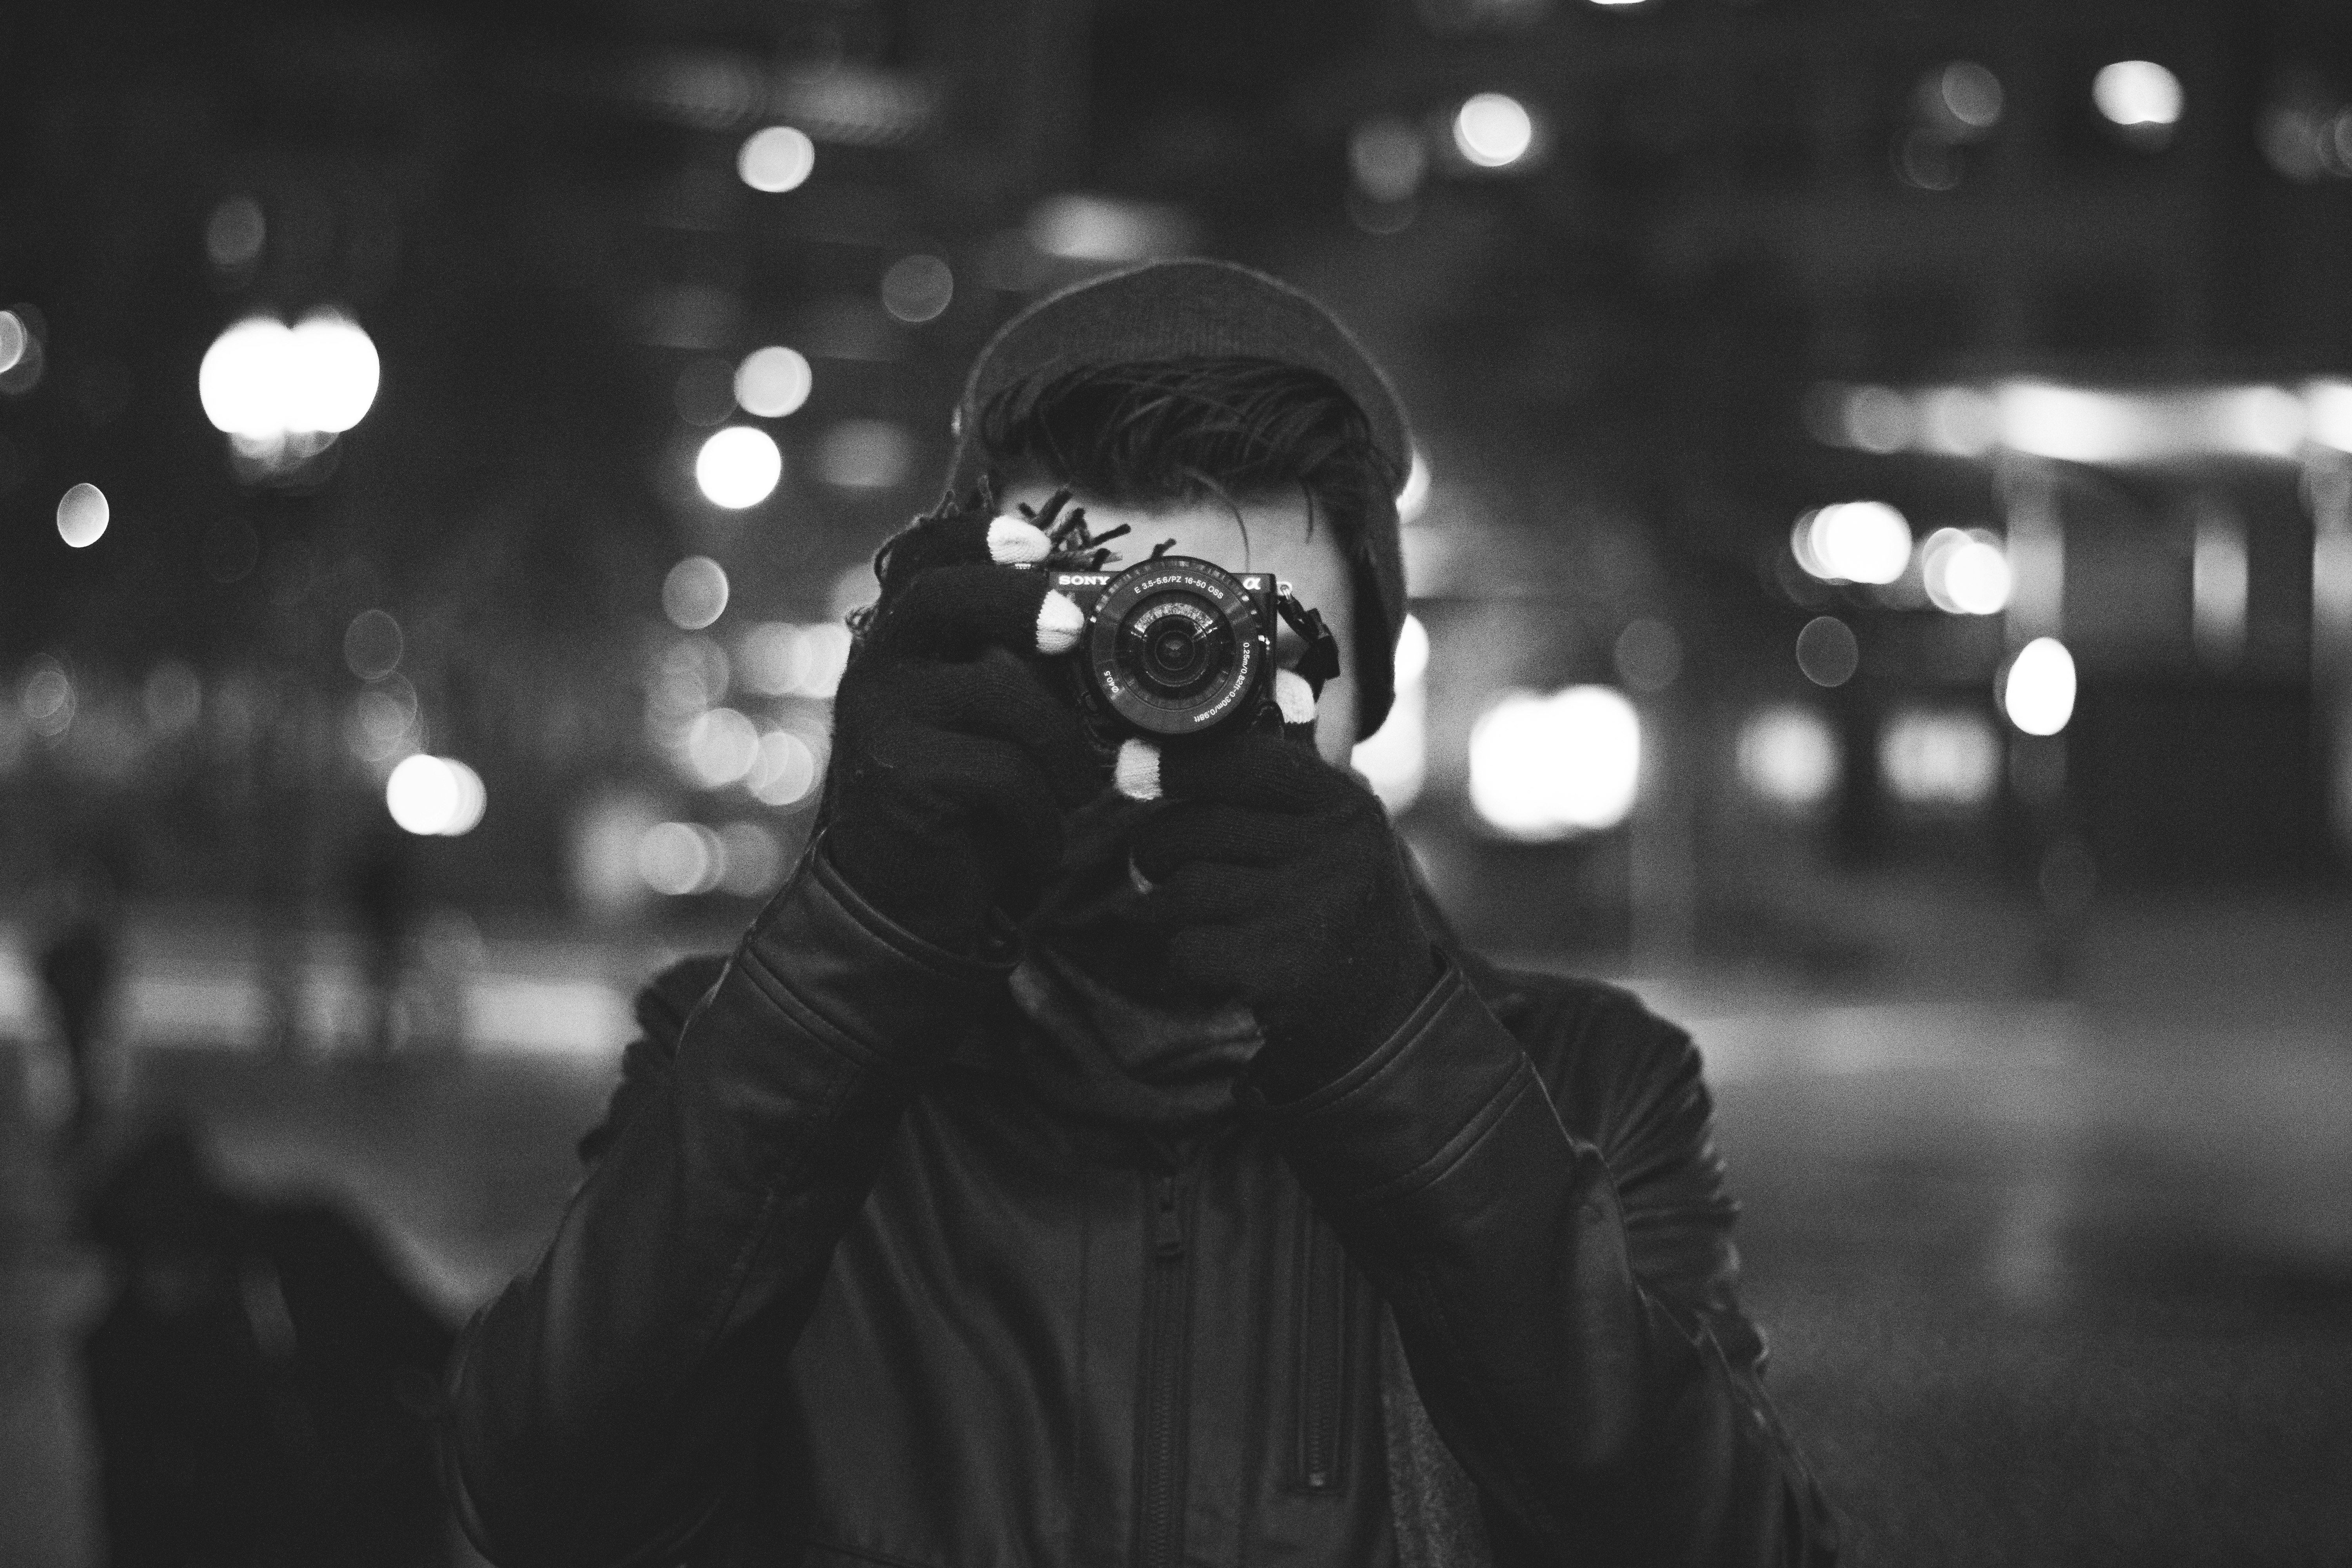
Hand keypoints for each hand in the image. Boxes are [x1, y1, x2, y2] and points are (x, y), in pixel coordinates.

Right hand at [819, 493, 1101, 955]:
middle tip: (1072, 632)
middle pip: (943, 596)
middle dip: (1021, 602)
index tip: (1034, 541)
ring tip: (1066, 795)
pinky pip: (1004, 771)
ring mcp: (881, 720)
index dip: (977, 536)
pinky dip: (1039, 815)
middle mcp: (877, 669)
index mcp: (902, 644)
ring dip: (1060, 750)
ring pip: (1001, 693)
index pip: (922, 558)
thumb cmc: (967, 808)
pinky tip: (1030, 844)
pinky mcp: (901, 778)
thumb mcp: (989, 725)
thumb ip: (1017, 669)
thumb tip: (1093, 624)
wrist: (903, 910)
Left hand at [1127, 727, 1436, 1096]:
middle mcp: (1335, 851)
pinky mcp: (1281, 969)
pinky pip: (1187, 946)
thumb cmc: (1338, 911)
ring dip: (1165, 908)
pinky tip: (1220, 964)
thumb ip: (1287, 778)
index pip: (1243, 760)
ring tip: (1191, 919)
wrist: (1384, 1016)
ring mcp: (1310, 910)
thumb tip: (1232, 715)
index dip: (1178, 763)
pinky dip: (1186, 958)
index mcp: (1346, 807)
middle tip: (1153, 869)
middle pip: (1196, 827)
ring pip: (1183, 889)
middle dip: (1156, 850)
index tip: (1132, 767)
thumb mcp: (1334, 836)